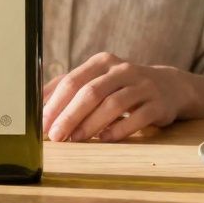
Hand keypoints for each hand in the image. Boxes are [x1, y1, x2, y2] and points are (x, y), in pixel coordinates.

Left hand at [42, 52, 183, 142]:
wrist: (169, 87)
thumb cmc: (122, 86)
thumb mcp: (97, 79)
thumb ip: (68, 87)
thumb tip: (35, 103)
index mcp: (102, 62)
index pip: (73, 81)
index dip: (55, 104)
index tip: (43, 124)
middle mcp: (122, 70)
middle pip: (90, 92)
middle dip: (69, 116)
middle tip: (56, 136)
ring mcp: (142, 86)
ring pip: (112, 105)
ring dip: (90, 125)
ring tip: (76, 140)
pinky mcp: (158, 104)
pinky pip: (137, 118)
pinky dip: (118, 130)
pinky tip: (105, 139)